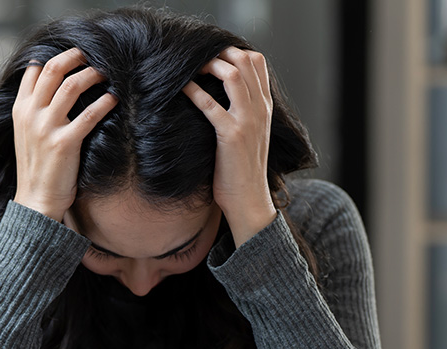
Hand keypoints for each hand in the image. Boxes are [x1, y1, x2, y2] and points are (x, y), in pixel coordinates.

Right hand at [12, 48, 117, 221]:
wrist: (35, 200)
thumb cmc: (38, 166)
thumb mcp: (28, 133)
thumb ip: (37, 109)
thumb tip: (59, 87)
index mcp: (20, 109)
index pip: (34, 68)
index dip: (57, 55)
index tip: (76, 55)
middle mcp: (30, 114)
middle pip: (53, 69)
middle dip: (76, 57)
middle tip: (94, 55)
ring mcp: (45, 128)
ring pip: (71, 86)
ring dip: (92, 75)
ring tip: (107, 72)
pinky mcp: (63, 143)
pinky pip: (89, 115)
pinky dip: (104, 102)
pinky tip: (114, 99)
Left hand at [182, 47, 276, 246]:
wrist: (249, 200)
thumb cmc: (241, 170)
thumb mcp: (249, 135)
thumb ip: (241, 112)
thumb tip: (218, 94)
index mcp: (265, 107)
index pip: (258, 62)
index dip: (234, 50)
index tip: (212, 53)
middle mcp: (260, 109)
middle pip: (246, 61)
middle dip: (220, 51)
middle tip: (197, 54)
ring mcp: (248, 121)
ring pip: (232, 75)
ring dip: (209, 65)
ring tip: (190, 66)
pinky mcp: (232, 136)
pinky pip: (211, 106)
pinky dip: (194, 92)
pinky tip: (181, 88)